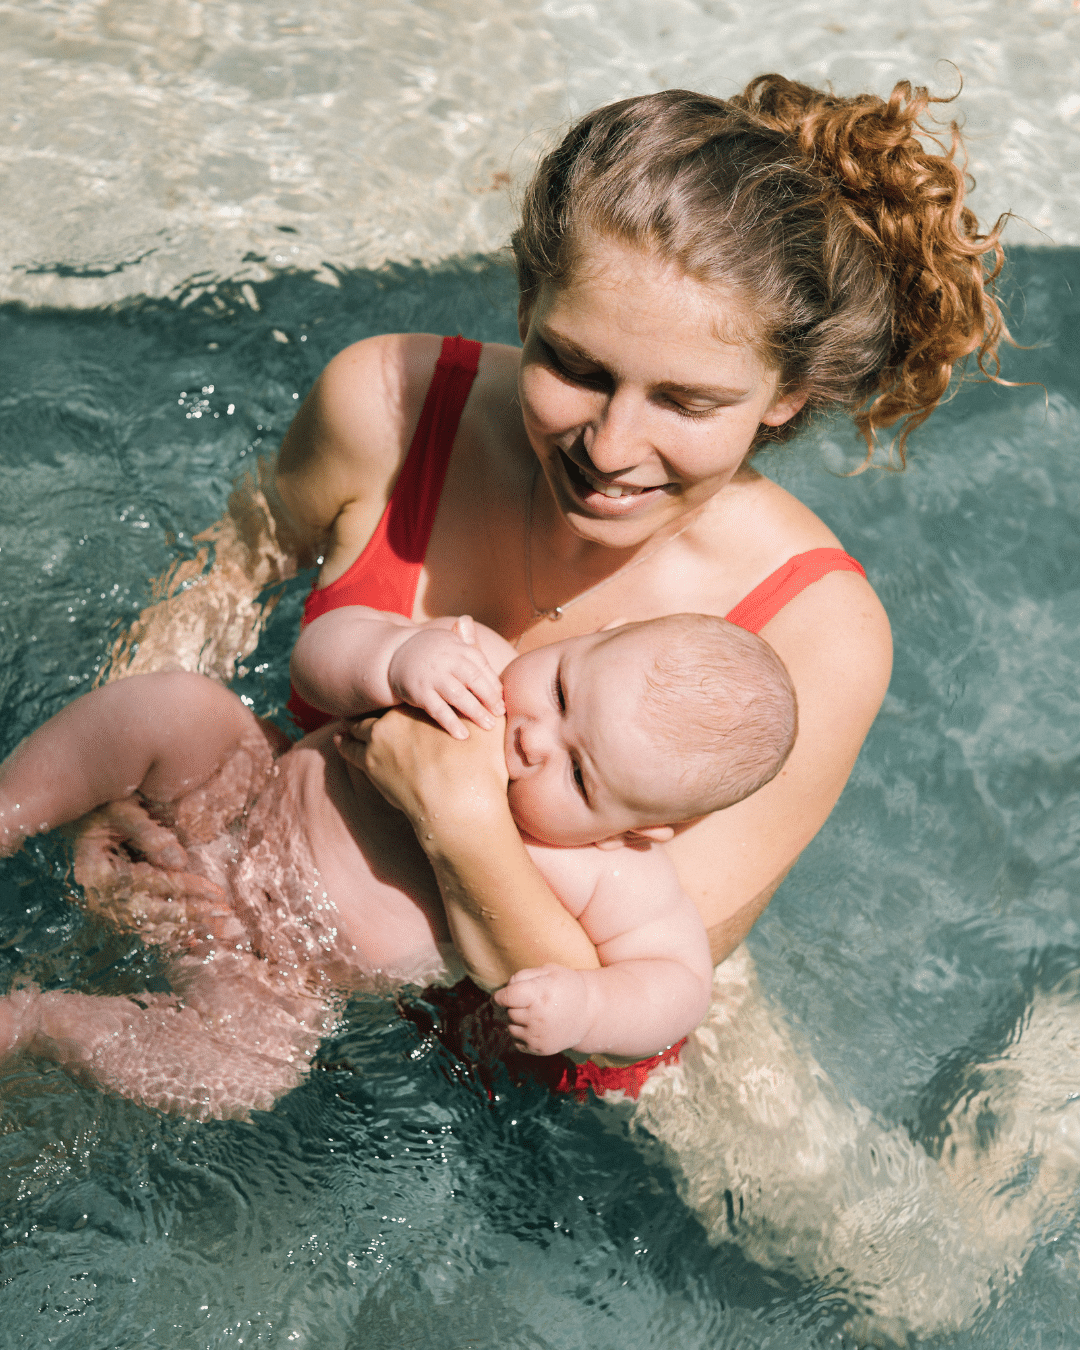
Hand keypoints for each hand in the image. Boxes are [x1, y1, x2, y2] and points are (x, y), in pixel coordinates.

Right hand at [72, 801, 239, 951]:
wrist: (82, 822)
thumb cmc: (103, 810)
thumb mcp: (123, 811)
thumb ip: (149, 834)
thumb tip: (180, 863)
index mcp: (99, 873)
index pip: (150, 884)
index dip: (186, 887)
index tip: (217, 892)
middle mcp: (100, 897)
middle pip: (149, 913)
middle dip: (189, 915)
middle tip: (222, 914)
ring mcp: (106, 908)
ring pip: (147, 927)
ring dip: (181, 930)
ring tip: (214, 929)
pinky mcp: (115, 911)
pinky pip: (144, 928)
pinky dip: (168, 934)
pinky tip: (192, 940)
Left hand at [335, 703, 508, 828]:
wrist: (461, 805)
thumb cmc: (481, 766)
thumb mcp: (492, 725)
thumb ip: (485, 698)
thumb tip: (487, 664)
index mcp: (424, 706)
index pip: (407, 697)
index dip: (404, 700)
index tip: (401, 700)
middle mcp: (398, 716)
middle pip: (382, 708)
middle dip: (378, 709)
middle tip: (371, 706)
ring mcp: (380, 740)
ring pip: (360, 725)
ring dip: (355, 723)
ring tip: (349, 722)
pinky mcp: (370, 764)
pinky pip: (348, 748)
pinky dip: (343, 742)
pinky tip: (339, 739)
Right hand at [386, 616, 504, 738]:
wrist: (393, 655)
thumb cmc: (433, 653)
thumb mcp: (451, 644)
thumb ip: (472, 648)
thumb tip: (495, 661)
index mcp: (458, 647)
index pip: (481, 665)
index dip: (494, 683)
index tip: (503, 699)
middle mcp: (446, 660)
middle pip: (474, 678)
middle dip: (490, 697)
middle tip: (500, 713)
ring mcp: (432, 677)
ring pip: (458, 695)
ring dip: (476, 711)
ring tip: (489, 726)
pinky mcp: (419, 693)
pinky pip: (438, 710)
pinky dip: (451, 723)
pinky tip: (463, 735)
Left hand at [492, 964, 590, 1055]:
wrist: (589, 1012)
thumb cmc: (566, 986)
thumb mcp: (548, 971)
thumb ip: (523, 975)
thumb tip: (503, 990)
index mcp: (539, 995)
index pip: (506, 997)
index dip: (499, 996)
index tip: (500, 996)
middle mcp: (538, 1017)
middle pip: (509, 1012)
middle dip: (514, 1006)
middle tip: (529, 1002)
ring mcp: (539, 1036)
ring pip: (511, 1028)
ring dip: (517, 1021)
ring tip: (534, 1014)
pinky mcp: (540, 1049)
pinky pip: (517, 1042)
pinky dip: (522, 1034)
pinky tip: (536, 1026)